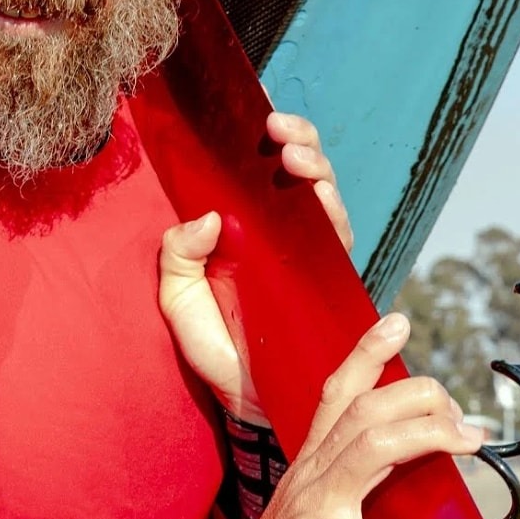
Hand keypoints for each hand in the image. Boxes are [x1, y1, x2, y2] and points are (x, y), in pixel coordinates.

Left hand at [158, 111, 349, 422]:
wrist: (249, 404)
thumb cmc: (215, 348)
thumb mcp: (179, 300)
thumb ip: (178, 257)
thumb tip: (206, 218)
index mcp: (246, 230)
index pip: (260, 172)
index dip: (265, 138)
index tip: (254, 114)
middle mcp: (283, 236)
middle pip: (301, 173)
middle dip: (296, 141)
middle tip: (276, 128)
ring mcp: (311, 257)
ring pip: (324, 197)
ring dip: (313, 168)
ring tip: (293, 156)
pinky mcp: (331, 282)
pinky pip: (340, 240)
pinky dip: (332, 213)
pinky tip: (319, 197)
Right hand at [179, 314, 483, 518]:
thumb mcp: (311, 507)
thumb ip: (346, 480)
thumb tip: (397, 461)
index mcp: (309, 461)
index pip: (337, 392)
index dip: (366, 354)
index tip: (397, 323)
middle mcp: (309, 473)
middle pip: (364, 410)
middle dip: (419, 396)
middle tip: (464, 413)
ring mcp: (310, 509)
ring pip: (369, 451)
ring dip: (426, 438)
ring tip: (469, 442)